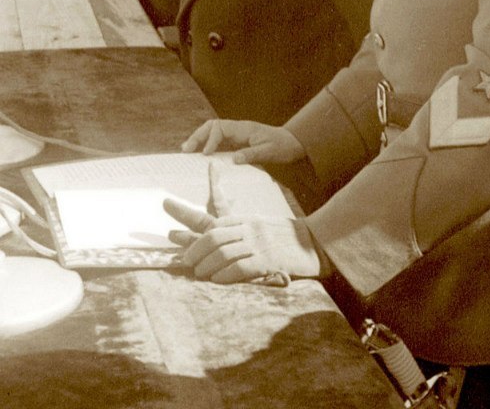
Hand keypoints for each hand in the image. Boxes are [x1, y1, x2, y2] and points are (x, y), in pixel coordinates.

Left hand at [164, 199, 329, 282]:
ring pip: (222, 253)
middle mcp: (249, 229)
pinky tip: (217, 280)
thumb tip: (211, 242)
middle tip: (185, 262)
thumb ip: (238, 232)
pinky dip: (224, 275)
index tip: (168, 215)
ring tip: (200, 274)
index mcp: (245, 220)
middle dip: (194, 250)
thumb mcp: (259, 227)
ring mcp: (259, 244)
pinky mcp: (269, 260)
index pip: (212, 218)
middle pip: (213, 237)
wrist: (316, 241)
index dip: (186, 215)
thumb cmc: (285, 238)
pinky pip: (240, 267)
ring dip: (206, 266)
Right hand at [181, 119, 304, 164]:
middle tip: (185, 150)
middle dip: (198, 136)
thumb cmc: (282, 146)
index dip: (210, 140)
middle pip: (212, 126)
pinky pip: (218, 140)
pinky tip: (201, 155)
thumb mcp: (269, 152)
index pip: (220, 128)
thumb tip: (234, 159)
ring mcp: (237, 134)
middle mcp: (238, 128)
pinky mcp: (237, 141)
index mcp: (244, 128)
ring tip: (187, 151)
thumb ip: (252, 154)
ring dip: (199, 140)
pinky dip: (207, 145)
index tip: (205, 154)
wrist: (292, 142)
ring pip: (213, 132)